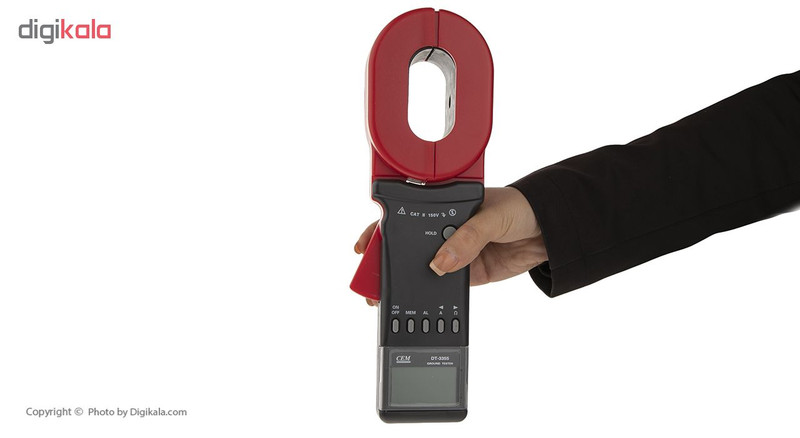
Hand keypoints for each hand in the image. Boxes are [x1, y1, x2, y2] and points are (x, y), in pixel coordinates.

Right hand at [354, 187, 547, 305]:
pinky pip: (443, 285)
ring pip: (421, 267)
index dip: (381, 229)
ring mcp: (454, 251)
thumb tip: (442, 262)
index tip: (366, 246)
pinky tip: (418, 299)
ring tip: (386, 294)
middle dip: (388, 260)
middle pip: (408, 245)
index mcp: (445, 203)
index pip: (405, 213)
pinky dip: (431, 292)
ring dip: (406, 280)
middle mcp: (445, 227)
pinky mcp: (467, 273)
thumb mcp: (492, 216)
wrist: (552, 230)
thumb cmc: (523, 207)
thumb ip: (468, 238)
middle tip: (371, 277)